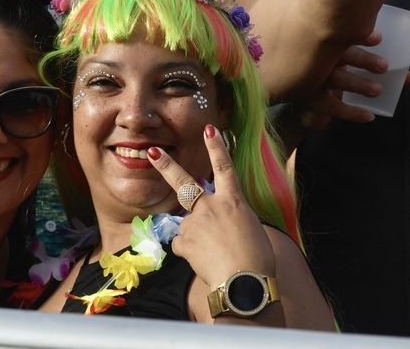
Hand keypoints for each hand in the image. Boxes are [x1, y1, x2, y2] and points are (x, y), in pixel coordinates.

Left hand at [146, 125, 274, 286]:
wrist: (244, 281)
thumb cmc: (257, 258)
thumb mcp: (250, 229)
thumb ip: (231, 218)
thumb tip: (217, 222)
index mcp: (234, 200)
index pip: (224, 166)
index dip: (217, 146)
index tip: (209, 129)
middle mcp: (211, 206)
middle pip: (184, 181)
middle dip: (166, 165)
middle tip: (152, 151)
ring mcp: (195, 222)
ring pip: (187, 224)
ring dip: (195, 236)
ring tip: (213, 254)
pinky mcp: (184, 240)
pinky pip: (183, 245)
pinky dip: (190, 253)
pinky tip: (204, 262)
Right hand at [296, 39, 409, 125]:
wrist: (293, 80)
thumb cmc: (326, 60)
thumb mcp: (339, 51)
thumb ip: (368, 54)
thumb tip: (406, 73)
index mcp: (324, 39)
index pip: (340, 33)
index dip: (360, 36)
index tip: (378, 38)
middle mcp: (316, 56)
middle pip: (340, 55)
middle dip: (363, 60)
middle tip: (384, 66)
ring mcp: (312, 78)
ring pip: (336, 80)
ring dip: (358, 85)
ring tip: (378, 90)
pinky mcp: (311, 98)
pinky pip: (332, 107)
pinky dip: (352, 112)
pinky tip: (369, 115)